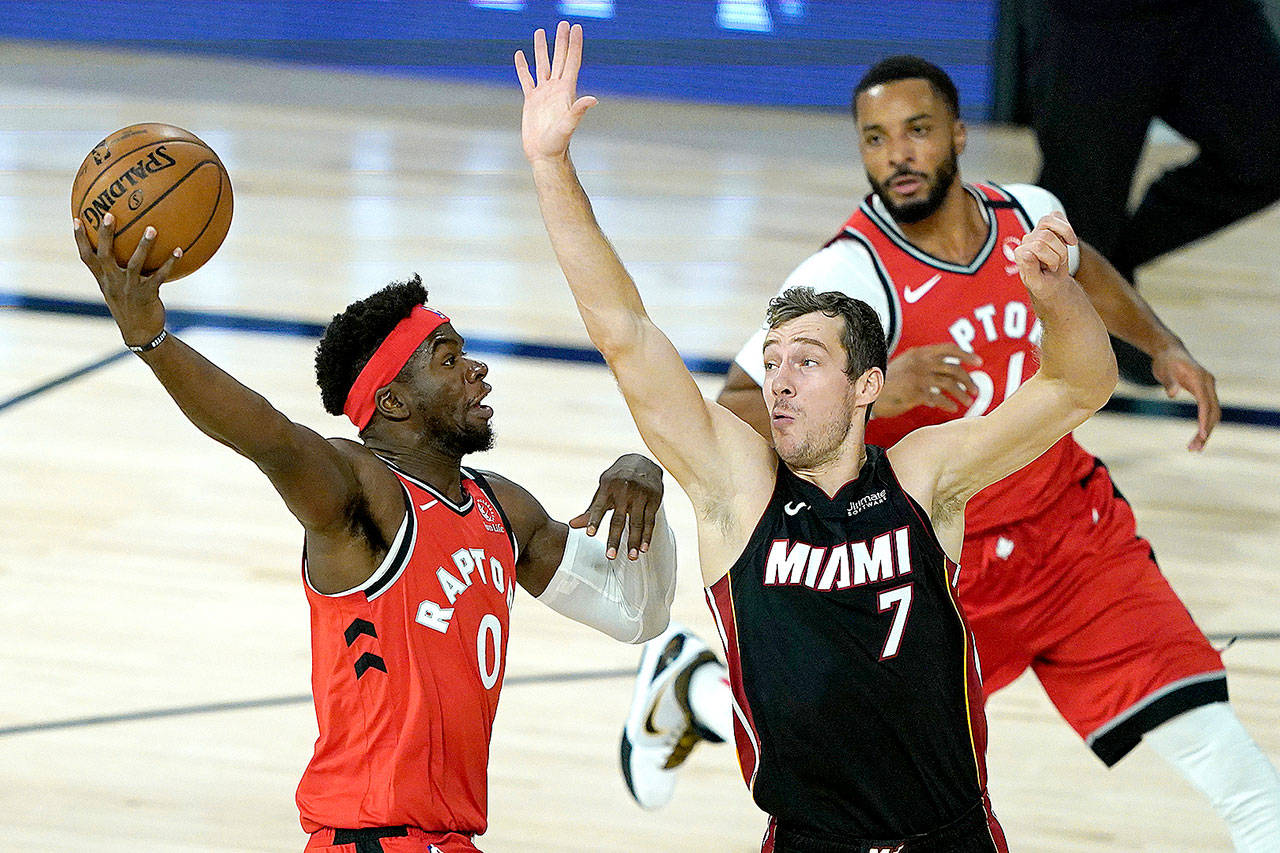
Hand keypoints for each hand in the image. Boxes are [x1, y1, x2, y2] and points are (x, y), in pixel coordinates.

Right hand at [74, 213, 180, 347]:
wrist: (141, 333)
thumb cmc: (130, 307)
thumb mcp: (117, 289)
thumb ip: (116, 271)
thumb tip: (123, 248)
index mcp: (103, 279)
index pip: (86, 257)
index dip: (80, 239)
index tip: (76, 219)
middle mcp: (113, 282)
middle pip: (105, 255)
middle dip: (105, 235)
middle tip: (109, 214)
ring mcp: (129, 289)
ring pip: (134, 264)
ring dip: (144, 246)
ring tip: (152, 229)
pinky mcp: (147, 295)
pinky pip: (159, 276)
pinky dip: (170, 263)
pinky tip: (179, 250)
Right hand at [515, 21, 596, 163]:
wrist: (544, 155)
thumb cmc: (558, 143)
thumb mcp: (568, 126)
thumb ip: (578, 111)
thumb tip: (593, 99)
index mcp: (566, 91)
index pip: (572, 61)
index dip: (574, 44)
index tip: (576, 28)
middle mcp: (556, 89)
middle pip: (560, 58)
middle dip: (561, 41)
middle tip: (563, 23)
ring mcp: (543, 94)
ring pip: (542, 65)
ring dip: (542, 49)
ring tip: (541, 32)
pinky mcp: (531, 100)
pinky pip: (526, 79)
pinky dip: (522, 67)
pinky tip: (520, 55)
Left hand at [569, 453, 663, 559]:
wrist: (642, 461)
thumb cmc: (617, 479)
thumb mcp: (603, 489)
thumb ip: (591, 509)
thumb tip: (572, 525)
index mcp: (608, 487)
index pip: (598, 506)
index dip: (594, 520)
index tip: (589, 534)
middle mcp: (624, 490)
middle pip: (618, 519)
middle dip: (614, 538)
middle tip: (610, 556)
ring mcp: (641, 494)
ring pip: (637, 522)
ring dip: (634, 541)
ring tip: (632, 557)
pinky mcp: (654, 499)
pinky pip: (650, 520)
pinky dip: (647, 536)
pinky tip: (644, 548)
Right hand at [877, 344, 982, 417]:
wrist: (867, 392)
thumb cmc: (886, 381)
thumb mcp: (904, 364)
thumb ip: (922, 363)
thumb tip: (945, 370)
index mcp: (919, 352)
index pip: (949, 349)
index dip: (966, 354)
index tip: (978, 362)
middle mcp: (921, 363)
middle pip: (954, 369)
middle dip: (968, 381)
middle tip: (975, 390)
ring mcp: (918, 378)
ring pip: (950, 384)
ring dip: (962, 394)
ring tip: (968, 402)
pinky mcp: (915, 393)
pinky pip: (939, 399)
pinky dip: (948, 404)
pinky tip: (952, 409)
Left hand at [1014, 211, 1076, 298]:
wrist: (1053, 283)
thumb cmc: (1044, 284)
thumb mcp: (1037, 283)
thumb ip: (1030, 270)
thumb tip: (1027, 253)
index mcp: (1021, 253)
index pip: (1038, 246)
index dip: (1051, 258)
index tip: (1052, 269)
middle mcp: (1027, 241)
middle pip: (1046, 235)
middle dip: (1058, 252)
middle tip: (1057, 264)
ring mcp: (1037, 232)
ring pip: (1049, 221)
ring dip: (1063, 240)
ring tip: (1063, 253)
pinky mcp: (1049, 226)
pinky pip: (1056, 216)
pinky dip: (1066, 227)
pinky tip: (1070, 240)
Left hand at [1150, 343, 1219, 450]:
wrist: (1169, 351)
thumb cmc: (1166, 361)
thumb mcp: (1164, 370)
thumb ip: (1169, 382)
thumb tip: (1172, 394)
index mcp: (1200, 380)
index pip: (1206, 404)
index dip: (1204, 420)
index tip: (1202, 436)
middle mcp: (1208, 384)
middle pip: (1213, 412)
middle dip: (1206, 431)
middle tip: (1195, 449)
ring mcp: (1208, 388)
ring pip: (1212, 413)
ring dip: (1206, 431)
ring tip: (1195, 448)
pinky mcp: (1204, 392)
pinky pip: (1208, 411)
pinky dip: (1205, 424)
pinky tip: (1198, 437)